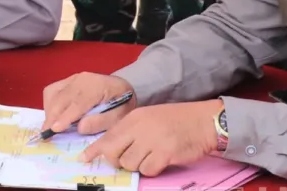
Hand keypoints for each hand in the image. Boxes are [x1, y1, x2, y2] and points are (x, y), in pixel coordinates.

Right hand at [41, 72, 132, 134]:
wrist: (122, 86)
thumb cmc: (122, 103)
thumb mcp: (120, 115)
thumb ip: (102, 121)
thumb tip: (80, 128)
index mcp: (98, 87)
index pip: (78, 102)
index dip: (65, 116)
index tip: (55, 129)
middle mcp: (82, 79)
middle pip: (62, 98)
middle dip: (52, 117)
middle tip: (46, 134)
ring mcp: (73, 78)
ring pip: (53, 94)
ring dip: (49, 111)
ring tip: (50, 127)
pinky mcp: (67, 80)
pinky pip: (52, 91)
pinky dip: (49, 104)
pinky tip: (53, 115)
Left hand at [81, 100, 222, 175]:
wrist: (203, 121)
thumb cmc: (176, 120)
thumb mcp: (148, 118)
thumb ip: (130, 130)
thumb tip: (111, 148)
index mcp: (134, 117)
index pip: (108, 135)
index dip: (94, 150)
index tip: (84, 159)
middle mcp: (140, 127)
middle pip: (114, 153)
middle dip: (118, 160)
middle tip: (130, 158)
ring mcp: (152, 140)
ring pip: (130, 164)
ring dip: (138, 165)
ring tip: (151, 155)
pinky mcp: (165, 153)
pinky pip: (148, 170)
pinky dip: (152, 169)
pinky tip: (161, 160)